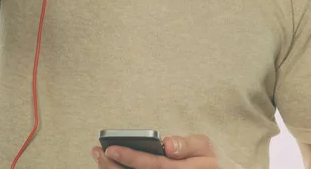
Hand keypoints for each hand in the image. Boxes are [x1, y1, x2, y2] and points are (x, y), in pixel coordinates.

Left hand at [91, 134, 242, 168]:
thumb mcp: (206, 146)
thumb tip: (166, 144)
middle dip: (113, 166)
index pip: (151, 165)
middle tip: (97, 152)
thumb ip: (186, 144)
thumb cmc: (213, 161)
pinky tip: (113, 168)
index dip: (129, 157)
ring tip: (100, 157)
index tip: (111, 148)